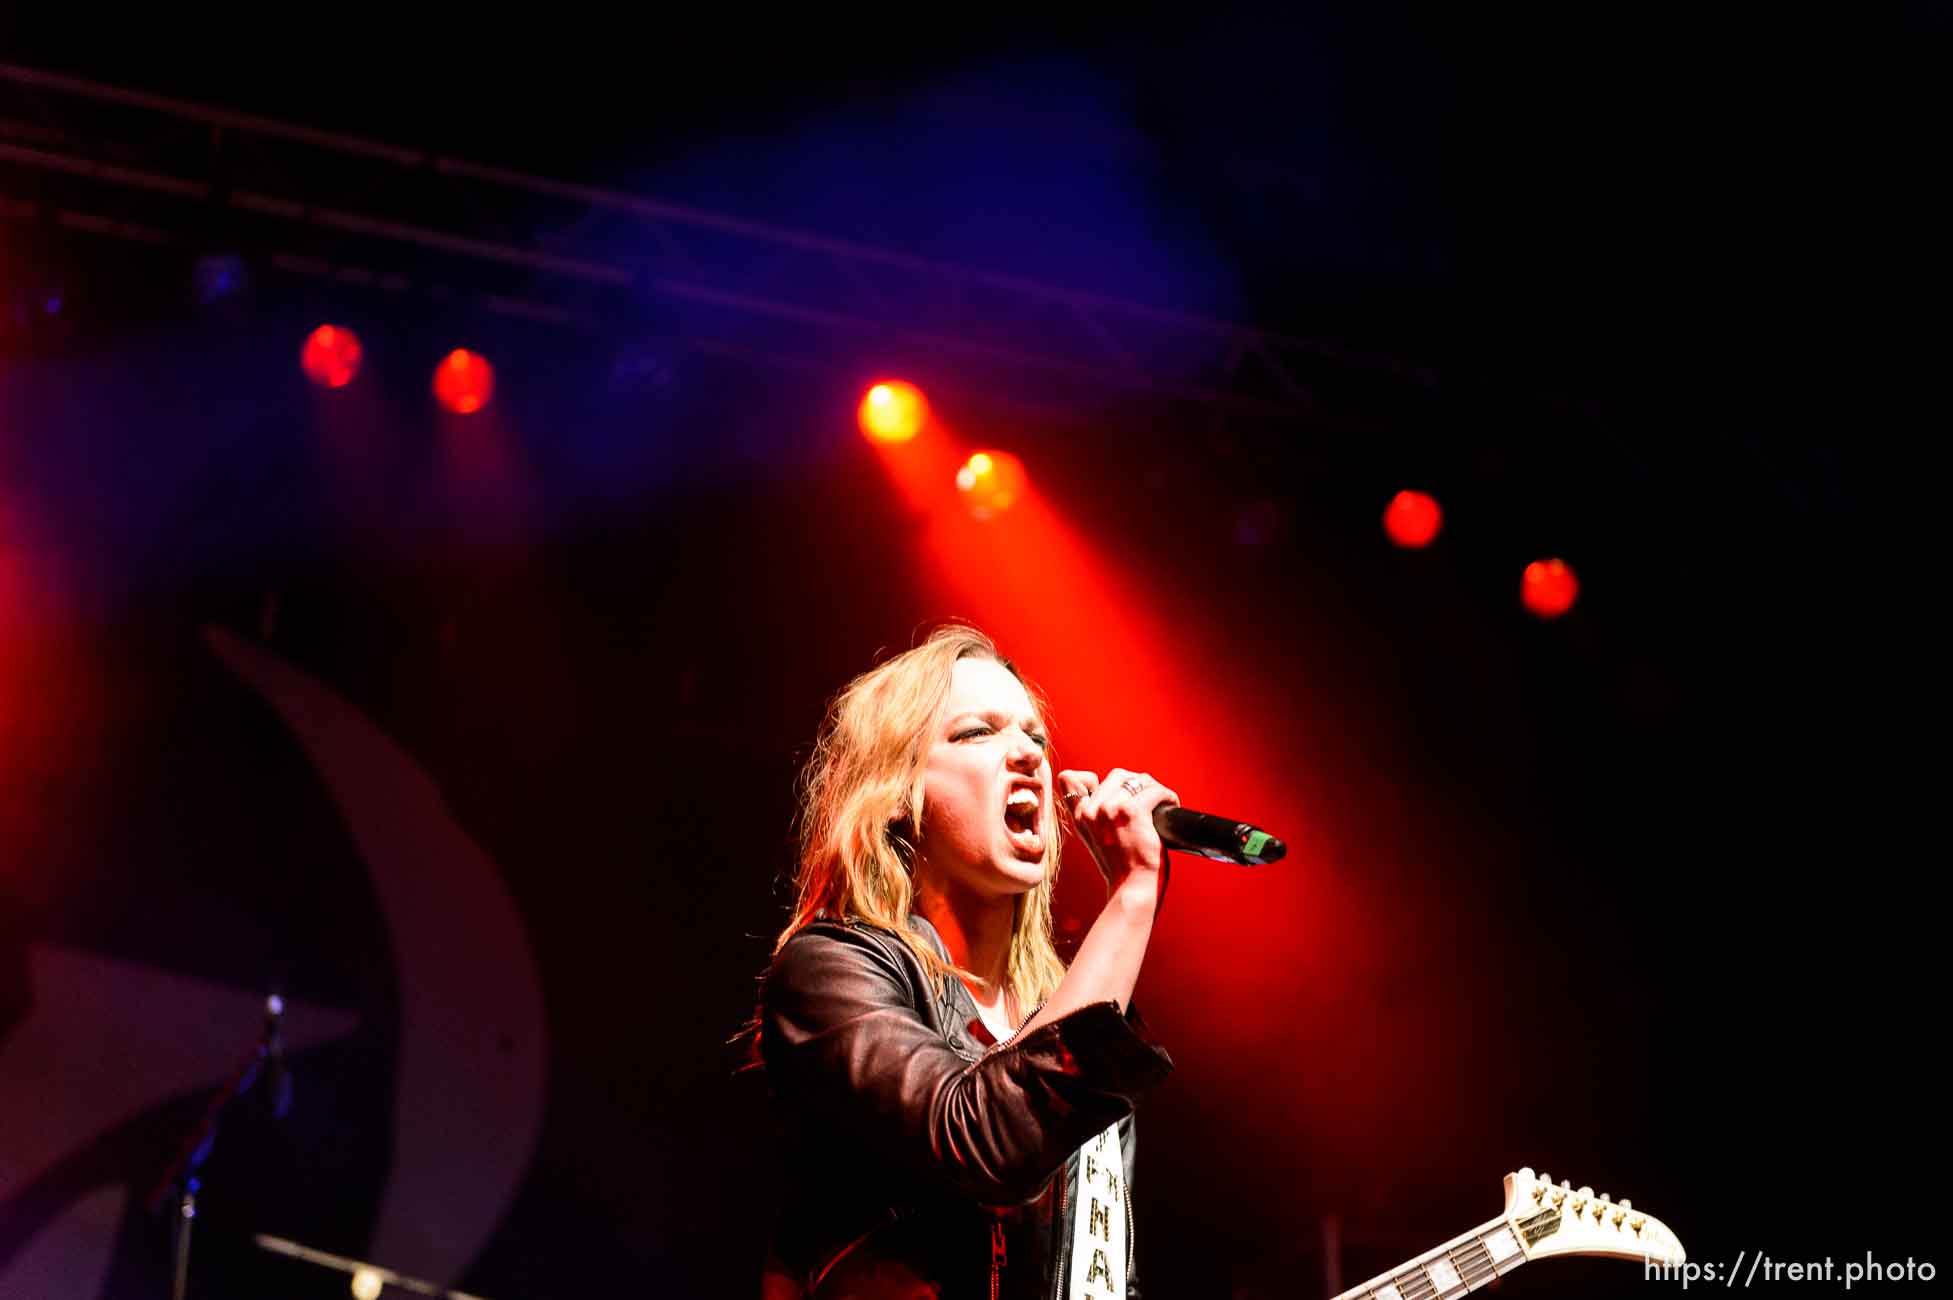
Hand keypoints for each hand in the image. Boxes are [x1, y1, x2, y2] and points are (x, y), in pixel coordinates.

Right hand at [1057, 768, 1179, 890]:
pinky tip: (1171, 805)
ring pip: (1137, 780)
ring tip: (1161, 803)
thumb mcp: (1094, 839)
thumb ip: (1094, 815)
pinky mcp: (1133, 812)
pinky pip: (1155, 791)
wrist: (1132, 888)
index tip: (1110, 791)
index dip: (1089, 778)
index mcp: (1080, 817)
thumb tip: (1111, 791)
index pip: (1069, 779)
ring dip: (1153, 789)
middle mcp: (1091, 811)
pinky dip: (1167, 796)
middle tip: (1147, 800)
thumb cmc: (1121, 867)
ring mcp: (1110, 809)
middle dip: (1135, 784)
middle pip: (1116, 775)